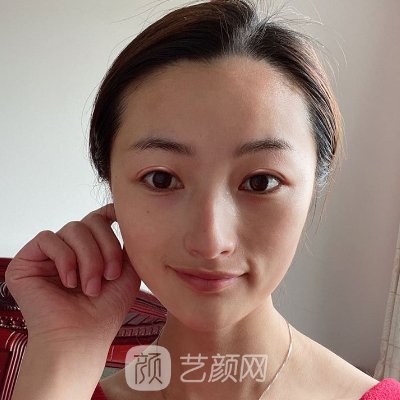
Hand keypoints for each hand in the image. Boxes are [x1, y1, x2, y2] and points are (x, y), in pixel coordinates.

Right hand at [5, 203, 140, 347]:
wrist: (83, 337)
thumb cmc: (106, 309)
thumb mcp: (128, 271)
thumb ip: (127, 245)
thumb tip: (126, 219)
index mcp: (91, 249)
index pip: (98, 219)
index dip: (109, 212)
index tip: (120, 216)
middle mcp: (70, 248)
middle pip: (90, 221)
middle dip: (106, 248)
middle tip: (110, 276)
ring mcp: (49, 254)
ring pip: (73, 229)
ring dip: (88, 258)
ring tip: (90, 287)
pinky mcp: (27, 260)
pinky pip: (49, 238)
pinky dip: (65, 259)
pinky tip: (69, 282)